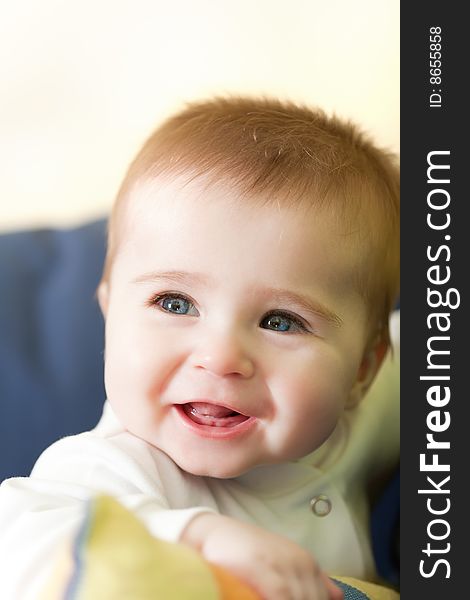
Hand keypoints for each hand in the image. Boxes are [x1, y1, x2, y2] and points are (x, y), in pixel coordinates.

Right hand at [181, 513, 342, 599]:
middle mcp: (300, 562)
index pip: (323, 598)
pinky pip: (281, 597)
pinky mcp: (263, 567)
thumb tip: (338, 596)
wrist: (216, 533)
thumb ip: (311, 578)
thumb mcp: (283, 561)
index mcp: (308, 562)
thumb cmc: (249, 552)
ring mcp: (282, 564)